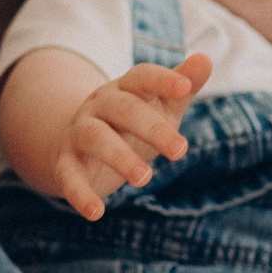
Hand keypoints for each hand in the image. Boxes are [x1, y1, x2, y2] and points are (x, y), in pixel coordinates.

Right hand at [54, 53, 212, 219]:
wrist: (78, 144)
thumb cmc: (132, 123)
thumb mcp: (160, 106)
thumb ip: (183, 86)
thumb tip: (206, 59)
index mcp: (125, 88)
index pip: (142, 76)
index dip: (163, 79)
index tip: (185, 88)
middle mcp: (99, 106)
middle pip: (123, 108)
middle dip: (151, 128)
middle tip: (180, 151)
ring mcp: (79, 132)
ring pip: (95, 138)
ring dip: (119, 157)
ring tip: (145, 178)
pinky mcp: (65, 163)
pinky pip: (68, 175)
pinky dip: (79, 194)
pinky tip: (95, 213)